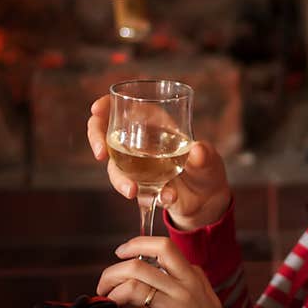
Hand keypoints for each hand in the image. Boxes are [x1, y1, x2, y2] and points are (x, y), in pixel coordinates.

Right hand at [87, 95, 231, 229]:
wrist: (206, 201)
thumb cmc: (206, 169)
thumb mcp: (210, 160)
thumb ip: (205, 156)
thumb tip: (198, 150)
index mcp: (155, 123)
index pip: (125, 106)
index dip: (106, 105)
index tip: (97, 110)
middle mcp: (140, 143)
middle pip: (106, 133)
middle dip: (97, 140)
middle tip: (101, 153)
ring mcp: (135, 166)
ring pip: (114, 167)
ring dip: (120, 179)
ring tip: (134, 190)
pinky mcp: (138, 186)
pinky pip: (132, 189)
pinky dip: (146, 196)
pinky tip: (167, 197)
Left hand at [96, 236, 256, 307]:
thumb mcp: (209, 299)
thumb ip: (194, 277)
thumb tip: (171, 261)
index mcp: (194, 279)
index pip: (164, 247)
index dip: (137, 244)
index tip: (121, 251)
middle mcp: (186, 290)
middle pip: (139, 266)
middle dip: (112, 272)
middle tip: (104, 284)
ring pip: (133, 287)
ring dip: (112, 293)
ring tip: (108, 302)